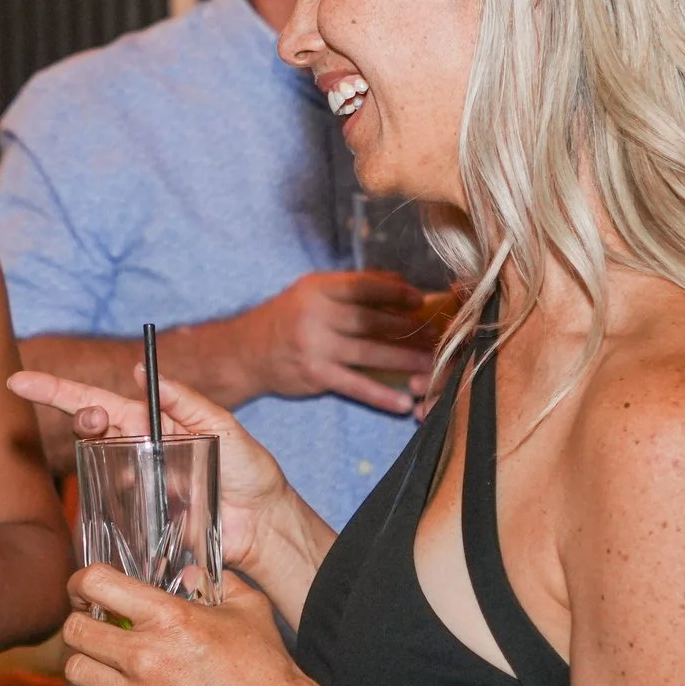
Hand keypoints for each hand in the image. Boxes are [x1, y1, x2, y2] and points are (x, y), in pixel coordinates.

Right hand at [8, 371, 293, 573]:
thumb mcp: (222, 427)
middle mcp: (138, 449)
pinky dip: (105, 496)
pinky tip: (123, 492)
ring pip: (95, 461)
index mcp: (153, 422)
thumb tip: (140, 370)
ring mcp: (136, 483)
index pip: (98, 400)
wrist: (263, 524)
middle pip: (89, 426)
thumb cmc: (250, 472)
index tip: (19, 381)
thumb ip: (187, 401)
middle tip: (94, 421)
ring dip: (93, 448)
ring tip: (115, 448)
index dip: (56, 390)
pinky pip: (110, 505)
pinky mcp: (139, 517)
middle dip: (77, 414)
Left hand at [62, 566, 374, 685]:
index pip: (94, 583)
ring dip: (88, 672)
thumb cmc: (267, 667)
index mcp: (167, 616)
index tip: (87, 592)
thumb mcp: (247, 608)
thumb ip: (213, 581)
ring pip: (76, 677)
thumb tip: (189, 573)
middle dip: (80, 627)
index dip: (82, 582)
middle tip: (96, 632)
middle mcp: (144, 656)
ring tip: (106, 674)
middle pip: (73, 632)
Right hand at [239, 271, 443, 413]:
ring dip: (406, 361)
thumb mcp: (312, 292)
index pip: (364, 286)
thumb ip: (352, 286)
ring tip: (433, 366)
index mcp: (318, 289)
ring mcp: (316, 347)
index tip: (420, 300)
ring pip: (371, 353)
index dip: (395, 292)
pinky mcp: (316, 375)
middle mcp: (316, 316)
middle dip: (409, 329)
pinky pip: (356, 386)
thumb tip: (400, 283)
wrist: (246, 352)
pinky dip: (382, 396)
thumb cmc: (287, 318)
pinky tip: (404, 402)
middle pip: (372, 321)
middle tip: (438, 337)